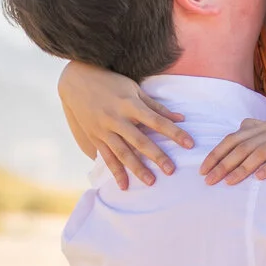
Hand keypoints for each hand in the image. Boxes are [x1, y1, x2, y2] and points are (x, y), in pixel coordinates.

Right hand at [59, 61, 192, 190]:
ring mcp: (104, 129)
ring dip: (137, 168)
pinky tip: (124, 186)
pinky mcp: (95, 137)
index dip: (174, 132)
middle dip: (156, 155)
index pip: (157, 121)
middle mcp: (116, 118)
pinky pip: (107, 157)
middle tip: (171, 170)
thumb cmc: (110, 82)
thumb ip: (156, 106)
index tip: (189, 144)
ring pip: (122, 152)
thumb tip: (181, 118)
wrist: (76, 80)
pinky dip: (115, 172)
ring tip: (151, 182)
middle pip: (140, 140)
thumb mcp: (134, 89)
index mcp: (130, 104)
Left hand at [201, 119, 265, 184]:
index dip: (217, 154)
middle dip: (225, 164)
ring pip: (261, 151)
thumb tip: (229, 142)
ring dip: (244, 168)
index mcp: (263, 126)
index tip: (204, 170)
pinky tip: (261, 178)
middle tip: (211, 181)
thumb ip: (252, 137)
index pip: (233, 138)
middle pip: (243, 146)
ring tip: (231, 182)